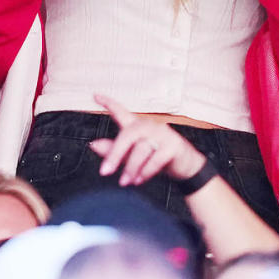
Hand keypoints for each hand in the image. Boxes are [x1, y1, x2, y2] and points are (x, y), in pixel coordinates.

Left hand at [89, 94, 206, 186]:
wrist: (185, 166)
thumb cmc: (156, 156)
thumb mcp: (132, 154)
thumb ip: (113, 150)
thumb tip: (93, 144)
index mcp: (137, 126)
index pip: (121, 112)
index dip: (108, 103)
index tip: (95, 96)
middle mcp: (148, 126)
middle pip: (128, 136)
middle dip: (115, 154)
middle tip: (105, 172)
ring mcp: (162, 134)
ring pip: (141, 150)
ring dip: (131, 168)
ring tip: (125, 182)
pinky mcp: (173, 146)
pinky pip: (156, 159)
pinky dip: (146, 171)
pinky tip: (139, 180)